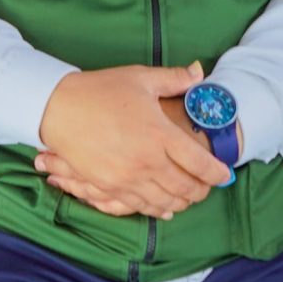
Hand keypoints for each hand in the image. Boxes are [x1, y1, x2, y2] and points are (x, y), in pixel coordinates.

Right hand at [31, 64, 228, 219]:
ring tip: (189, 197)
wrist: (57, 108)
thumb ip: (174, 78)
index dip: (217, 173)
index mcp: (159, 134)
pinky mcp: (109, 187)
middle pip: (186, 187)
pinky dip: (157, 210)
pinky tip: (164, 208)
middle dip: (202, 190)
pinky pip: (140, 207)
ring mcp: (127, 178)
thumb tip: (199, 72)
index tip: (224, 173)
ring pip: (165, 202)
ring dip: (182, 202)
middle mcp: (147, 161)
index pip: (199, 163)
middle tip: (208, 185)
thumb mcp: (140, 78)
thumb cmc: (100, 90)